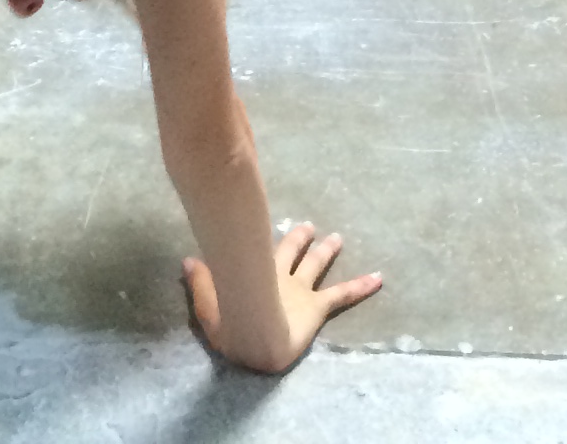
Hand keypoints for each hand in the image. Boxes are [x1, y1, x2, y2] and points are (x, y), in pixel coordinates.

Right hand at [185, 220, 382, 374]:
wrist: (255, 339)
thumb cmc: (231, 327)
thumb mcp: (208, 305)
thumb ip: (200, 283)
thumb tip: (186, 259)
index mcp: (254, 275)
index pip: (258, 253)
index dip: (261, 240)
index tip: (264, 226)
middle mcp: (279, 276)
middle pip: (291, 251)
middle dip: (300, 239)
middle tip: (309, 226)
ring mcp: (300, 290)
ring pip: (315, 265)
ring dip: (326, 251)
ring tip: (337, 238)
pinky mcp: (317, 307)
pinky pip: (343, 294)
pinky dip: (362, 286)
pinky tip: (379, 278)